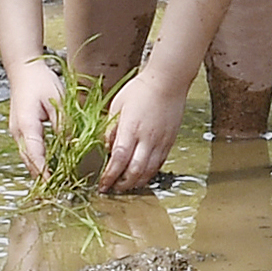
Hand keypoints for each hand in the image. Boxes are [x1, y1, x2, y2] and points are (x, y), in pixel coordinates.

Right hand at [5, 55, 62, 175]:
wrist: (23, 69)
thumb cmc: (41, 82)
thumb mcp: (58, 102)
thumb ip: (64, 125)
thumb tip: (71, 145)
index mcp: (26, 125)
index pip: (35, 155)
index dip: (44, 172)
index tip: (53, 185)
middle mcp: (18, 132)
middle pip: (28, 160)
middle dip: (40, 176)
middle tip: (56, 190)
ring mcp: (16, 131)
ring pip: (27, 157)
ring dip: (38, 169)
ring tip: (53, 183)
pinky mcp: (20, 129)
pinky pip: (28, 150)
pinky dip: (36, 160)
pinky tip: (48, 166)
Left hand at [98, 69, 184, 191]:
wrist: (168, 82)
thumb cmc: (140, 89)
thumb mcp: (117, 105)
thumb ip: (110, 129)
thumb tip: (106, 147)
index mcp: (130, 128)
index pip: (119, 158)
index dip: (110, 175)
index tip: (102, 183)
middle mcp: (147, 138)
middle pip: (134, 170)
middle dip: (122, 184)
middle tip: (112, 189)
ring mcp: (160, 141)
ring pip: (149, 171)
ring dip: (136, 182)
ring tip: (125, 186)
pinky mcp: (169, 142)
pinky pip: (159, 164)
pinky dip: (149, 174)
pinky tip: (141, 176)